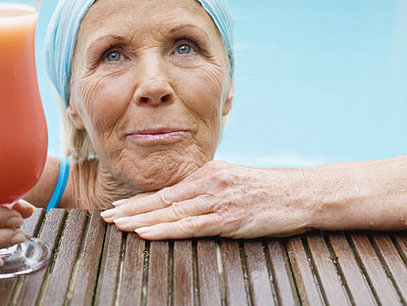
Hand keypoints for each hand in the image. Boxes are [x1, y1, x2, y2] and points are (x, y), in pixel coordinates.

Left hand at [100, 160, 313, 239]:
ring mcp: (218, 200)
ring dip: (141, 220)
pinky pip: (190, 225)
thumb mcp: (234, 182)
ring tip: (117, 225)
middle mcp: (209, 183)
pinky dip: (165, 229)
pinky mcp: (228, 218)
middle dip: (131, 210)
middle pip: (162, 199)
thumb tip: (186, 202)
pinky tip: (147, 233)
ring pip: (171, 211)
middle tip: (106, 217)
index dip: (140, 201)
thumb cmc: (268, 191)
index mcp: (209, 174)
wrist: (300, 193)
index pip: (167, 190)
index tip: (119, 208)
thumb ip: (209, 190)